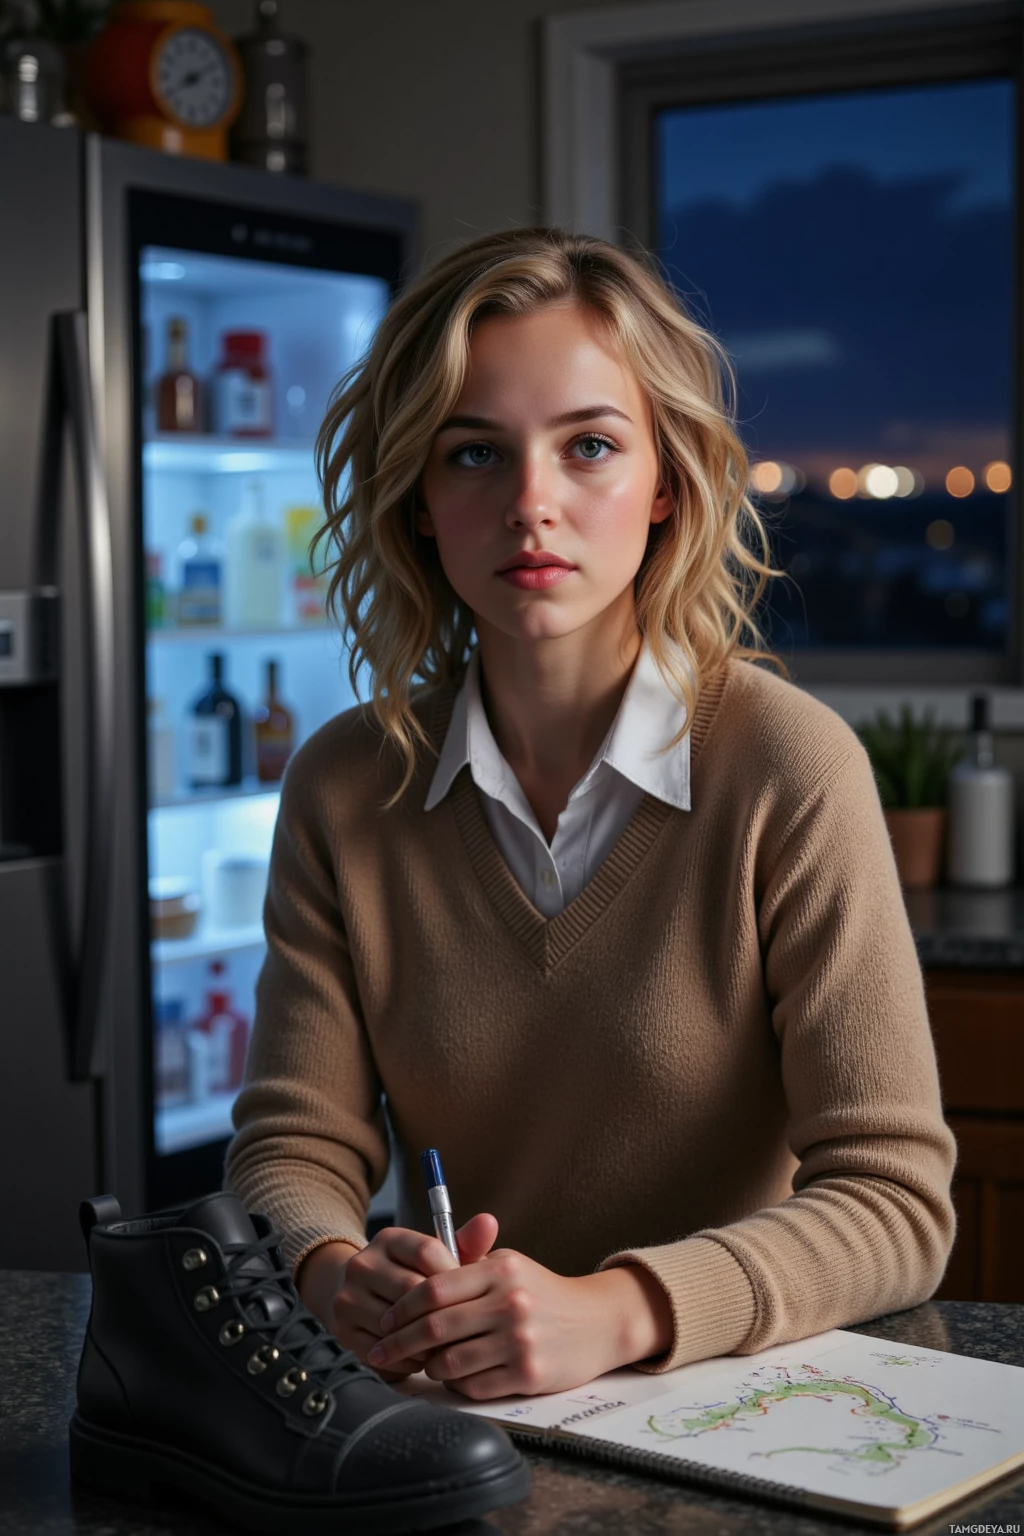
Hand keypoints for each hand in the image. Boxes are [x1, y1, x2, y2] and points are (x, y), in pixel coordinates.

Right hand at [324, 1214, 499, 1380]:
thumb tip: (489, 1221)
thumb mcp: (437, 1258)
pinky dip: (408, 1359)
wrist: (364, 1297)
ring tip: (447, 1346)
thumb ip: (466, 1244)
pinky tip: (423, 1357)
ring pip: (398, 1323)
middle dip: (443, 1312)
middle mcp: (363, 1263)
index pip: (427, 1250)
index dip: (454, 1275)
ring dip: (427, 1340)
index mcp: (389, 1239)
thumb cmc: (413, 1277)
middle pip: (412, 1289)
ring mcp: (348, 1297)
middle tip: (466, 1328)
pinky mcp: (343, 1330)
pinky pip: (384, 1350)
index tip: (472, 1294)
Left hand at [366, 1230, 673, 1398]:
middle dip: (399, 1343)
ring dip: (429, 1367)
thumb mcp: (507, 1264)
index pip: (433, 1289)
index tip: (384, 1321)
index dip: (401, 1308)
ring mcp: (519, 1341)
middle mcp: (509, 1303)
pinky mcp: (529, 1374)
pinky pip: (474, 1386)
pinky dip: (456, 1385)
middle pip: (435, 1327)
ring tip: (423, 1365)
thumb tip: (410, 1281)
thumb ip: (464, 1265)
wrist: (597, 1321)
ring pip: (451, 1362)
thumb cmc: (542, 1292)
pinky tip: (454, 1377)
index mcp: (499, 1270)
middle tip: (379, 1352)